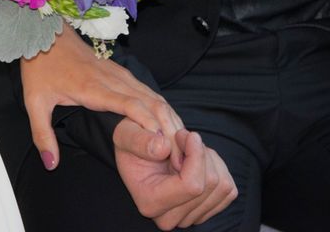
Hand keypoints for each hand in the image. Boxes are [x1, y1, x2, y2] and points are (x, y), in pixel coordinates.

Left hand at [20, 24, 184, 170]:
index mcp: (93, 88)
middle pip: (150, 102)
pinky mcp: (118, 71)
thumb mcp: (34, 103)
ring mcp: (117, 73)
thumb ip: (42, 135)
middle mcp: (111, 79)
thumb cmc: (40, 67)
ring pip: (151, 94)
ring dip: (168, 116)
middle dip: (168, 127)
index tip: (165, 146)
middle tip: (182, 153)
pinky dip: (160, 105)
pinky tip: (167, 119)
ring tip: (181, 141)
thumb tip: (52, 164)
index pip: (132, 106)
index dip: (151, 125)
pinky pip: (145, 89)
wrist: (45, 32)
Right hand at [114, 119, 237, 229]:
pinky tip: (197, 160)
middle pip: (209, 184)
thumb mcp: (126, 134)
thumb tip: (162, 148)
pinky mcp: (205, 212)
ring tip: (189, 149)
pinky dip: (217, 168)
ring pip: (222, 186)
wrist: (138, 155)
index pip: (191, 185)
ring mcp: (188, 218)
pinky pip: (228, 189)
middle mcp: (169, 218)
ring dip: (209, 159)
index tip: (186, 134)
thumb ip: (139, 140)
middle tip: (183, 137)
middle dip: (201, 153)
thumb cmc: (133, 143)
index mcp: (149, 202)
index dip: (195, 155)